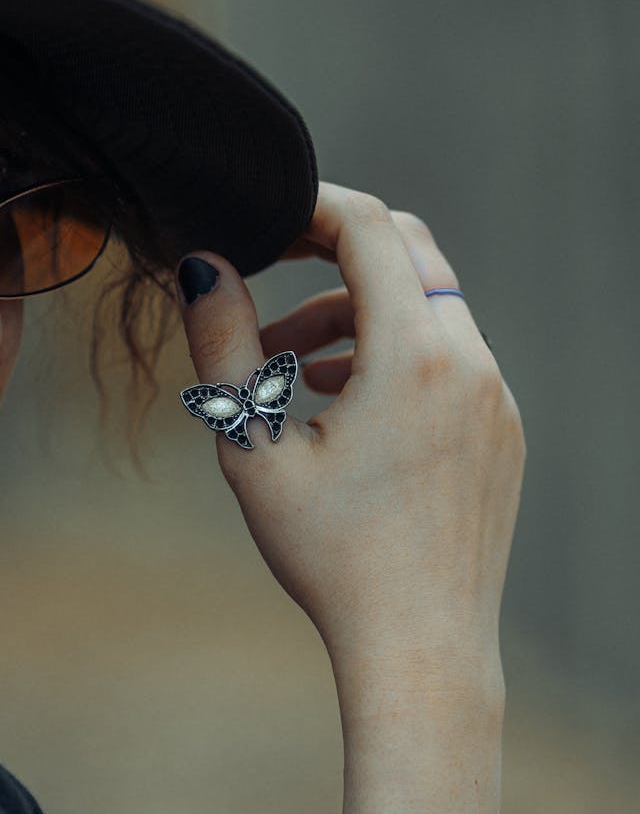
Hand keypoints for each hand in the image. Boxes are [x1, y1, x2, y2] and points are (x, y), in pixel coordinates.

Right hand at [174, 181, 525, 692]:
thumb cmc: (332, 556)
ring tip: (285, 360)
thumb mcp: (254, 446)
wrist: (420, 647)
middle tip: (275, 262)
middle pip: (408, 252)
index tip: (267, 219)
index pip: (369, 227)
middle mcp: (471, 362)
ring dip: (356, 312)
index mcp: (415, 356)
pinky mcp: (500, 426)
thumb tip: (205, 267)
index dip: (311, 205)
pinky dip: (394, 350)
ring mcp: (496, 395)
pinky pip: (449, 355)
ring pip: (426, 307)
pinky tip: (339, 396)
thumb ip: (223, 344)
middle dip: (336, 247)